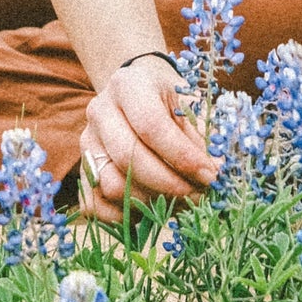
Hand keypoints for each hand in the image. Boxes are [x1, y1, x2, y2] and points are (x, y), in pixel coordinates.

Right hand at [77, 55, 216, 223]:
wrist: (136, 96)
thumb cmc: (167, 104)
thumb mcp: (186, 110)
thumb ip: (201, 141)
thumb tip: (219, 173)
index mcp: (129, 86)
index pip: (151, 125)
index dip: (182, 156)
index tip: (210, 176)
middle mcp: (100, 111)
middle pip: (129, 158)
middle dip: (169, 185)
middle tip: (198, 196)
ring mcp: (87, 142)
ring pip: (112, 184)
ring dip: (150, 202)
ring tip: (179, 201)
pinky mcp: (81, 170)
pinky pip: (95, 205)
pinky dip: (124, 215)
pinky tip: (151, 208)